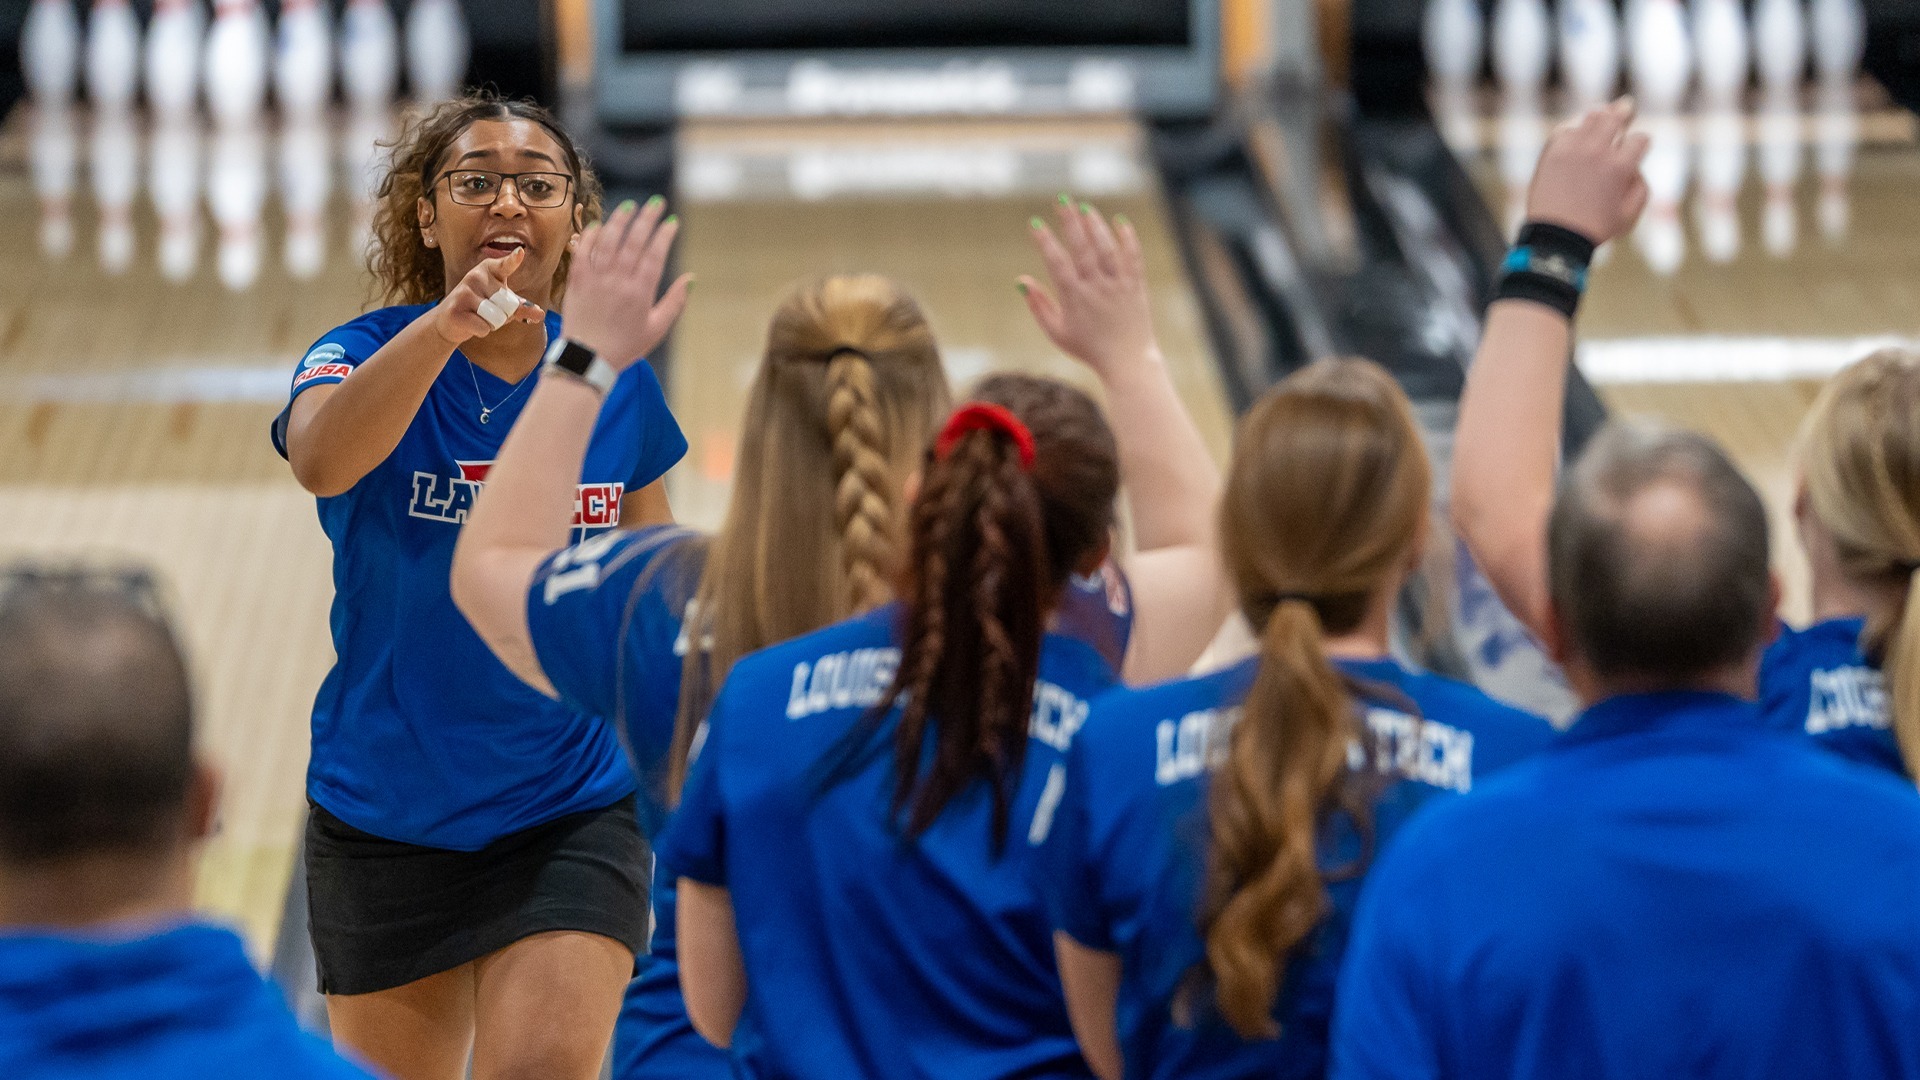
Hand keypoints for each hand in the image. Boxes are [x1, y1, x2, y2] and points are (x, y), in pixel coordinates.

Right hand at [431, 247, 544, 344]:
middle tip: (487, 312)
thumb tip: (541, 313)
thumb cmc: (482, 309)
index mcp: (488, 270)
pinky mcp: (455, 310)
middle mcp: (475, 276)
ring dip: (492, 324)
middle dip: (503, 316)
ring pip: (496, 317)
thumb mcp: (503, 305)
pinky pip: (484, 327)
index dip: (513, 260)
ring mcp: (463, 292)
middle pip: (507, 304)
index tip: (520, 252)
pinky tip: (469, 324)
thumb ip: (521, 307)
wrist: (450, 322)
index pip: (504, 265)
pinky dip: (481, 331)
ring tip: (478, 317)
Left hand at [561, 196, 691, 369]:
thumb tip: (691, 279)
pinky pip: (584, 250)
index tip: (671, 221)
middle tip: (655, 204)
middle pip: (634, 240)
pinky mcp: (578, 280)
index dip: (664, 234)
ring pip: (609, 240)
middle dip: (646, 218)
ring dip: (620, 219)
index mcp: (641, 291)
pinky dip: (591, 235)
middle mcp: (619, 280)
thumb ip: (675, 302)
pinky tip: (600, 224)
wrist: (588, 358)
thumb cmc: (625, 346)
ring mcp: (596, 278)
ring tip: (630, 206)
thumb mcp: (657, 329)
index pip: (655, 253)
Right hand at [1020, 198, 1161, 378]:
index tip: (1035, 223)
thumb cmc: (1089, 348)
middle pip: (1082, 248)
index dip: (1045, 241)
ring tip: (1085, 208)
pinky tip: (1119, 221)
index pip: (1057, 263)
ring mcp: (1118, 285)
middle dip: (1071, 221)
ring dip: (1095, 225)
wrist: (1127, 361)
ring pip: (1107, 248)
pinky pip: (1133, 257)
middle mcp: (1097, 287)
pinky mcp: (1136, 285)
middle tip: (1062, 200)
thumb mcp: (1057, 332)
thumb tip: (1021, 280)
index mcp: (1074, 298)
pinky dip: (1127, 238)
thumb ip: (1038, 305)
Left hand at [1526, 97, 1651, 244]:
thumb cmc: (1595, 229)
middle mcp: (1598, 151)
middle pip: (1616, 117)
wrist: (1555, 236)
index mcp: (1621, 166)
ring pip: (1592, 117)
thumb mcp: (1630, 214)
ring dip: (1601, 114)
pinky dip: (1574, 127)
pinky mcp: (1553, 151)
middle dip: (1625, 111)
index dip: (1641, 143)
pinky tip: (1578, 129)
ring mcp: (1574, 148)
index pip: (1640, 139)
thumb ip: (1641, 186)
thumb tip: (1635, 166)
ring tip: (1605, 111)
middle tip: (1627, 106)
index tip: (1638, 146)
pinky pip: (1565, 129)